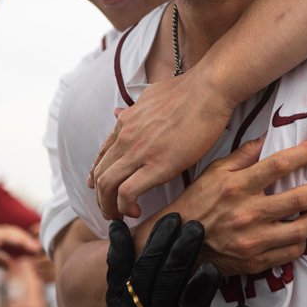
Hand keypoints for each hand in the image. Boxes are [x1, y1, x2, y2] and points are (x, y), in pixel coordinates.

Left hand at [90, 68, 235, 218]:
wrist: (208, 89)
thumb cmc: (188, 90)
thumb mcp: (151, 96)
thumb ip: (134, 109)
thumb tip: (120, 113)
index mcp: (126, 123)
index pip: (102, 155)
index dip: (98, 175)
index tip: (100, 189)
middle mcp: (126, 138)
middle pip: (100, 174)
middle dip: (101, 197)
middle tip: (111, 210)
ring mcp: (139, 151)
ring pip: (106, 186)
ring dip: (109, 206)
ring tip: (119, 217)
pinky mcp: (157, 165)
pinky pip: (127, 192)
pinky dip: (125, 207)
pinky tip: (136, 211)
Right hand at [173, 136, 306, 275]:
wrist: (179, 242)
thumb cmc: (198, 201)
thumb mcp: (215, 171)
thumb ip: (244, 155)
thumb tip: (269, 137)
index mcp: (238, 186)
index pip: (280, 165)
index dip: (304, 154)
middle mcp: (248, 213)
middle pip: (301, 198)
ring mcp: (253, 240)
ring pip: (303, 229)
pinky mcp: (255, 261)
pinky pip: (292, 252)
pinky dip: (302, 241)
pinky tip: (300, 232)